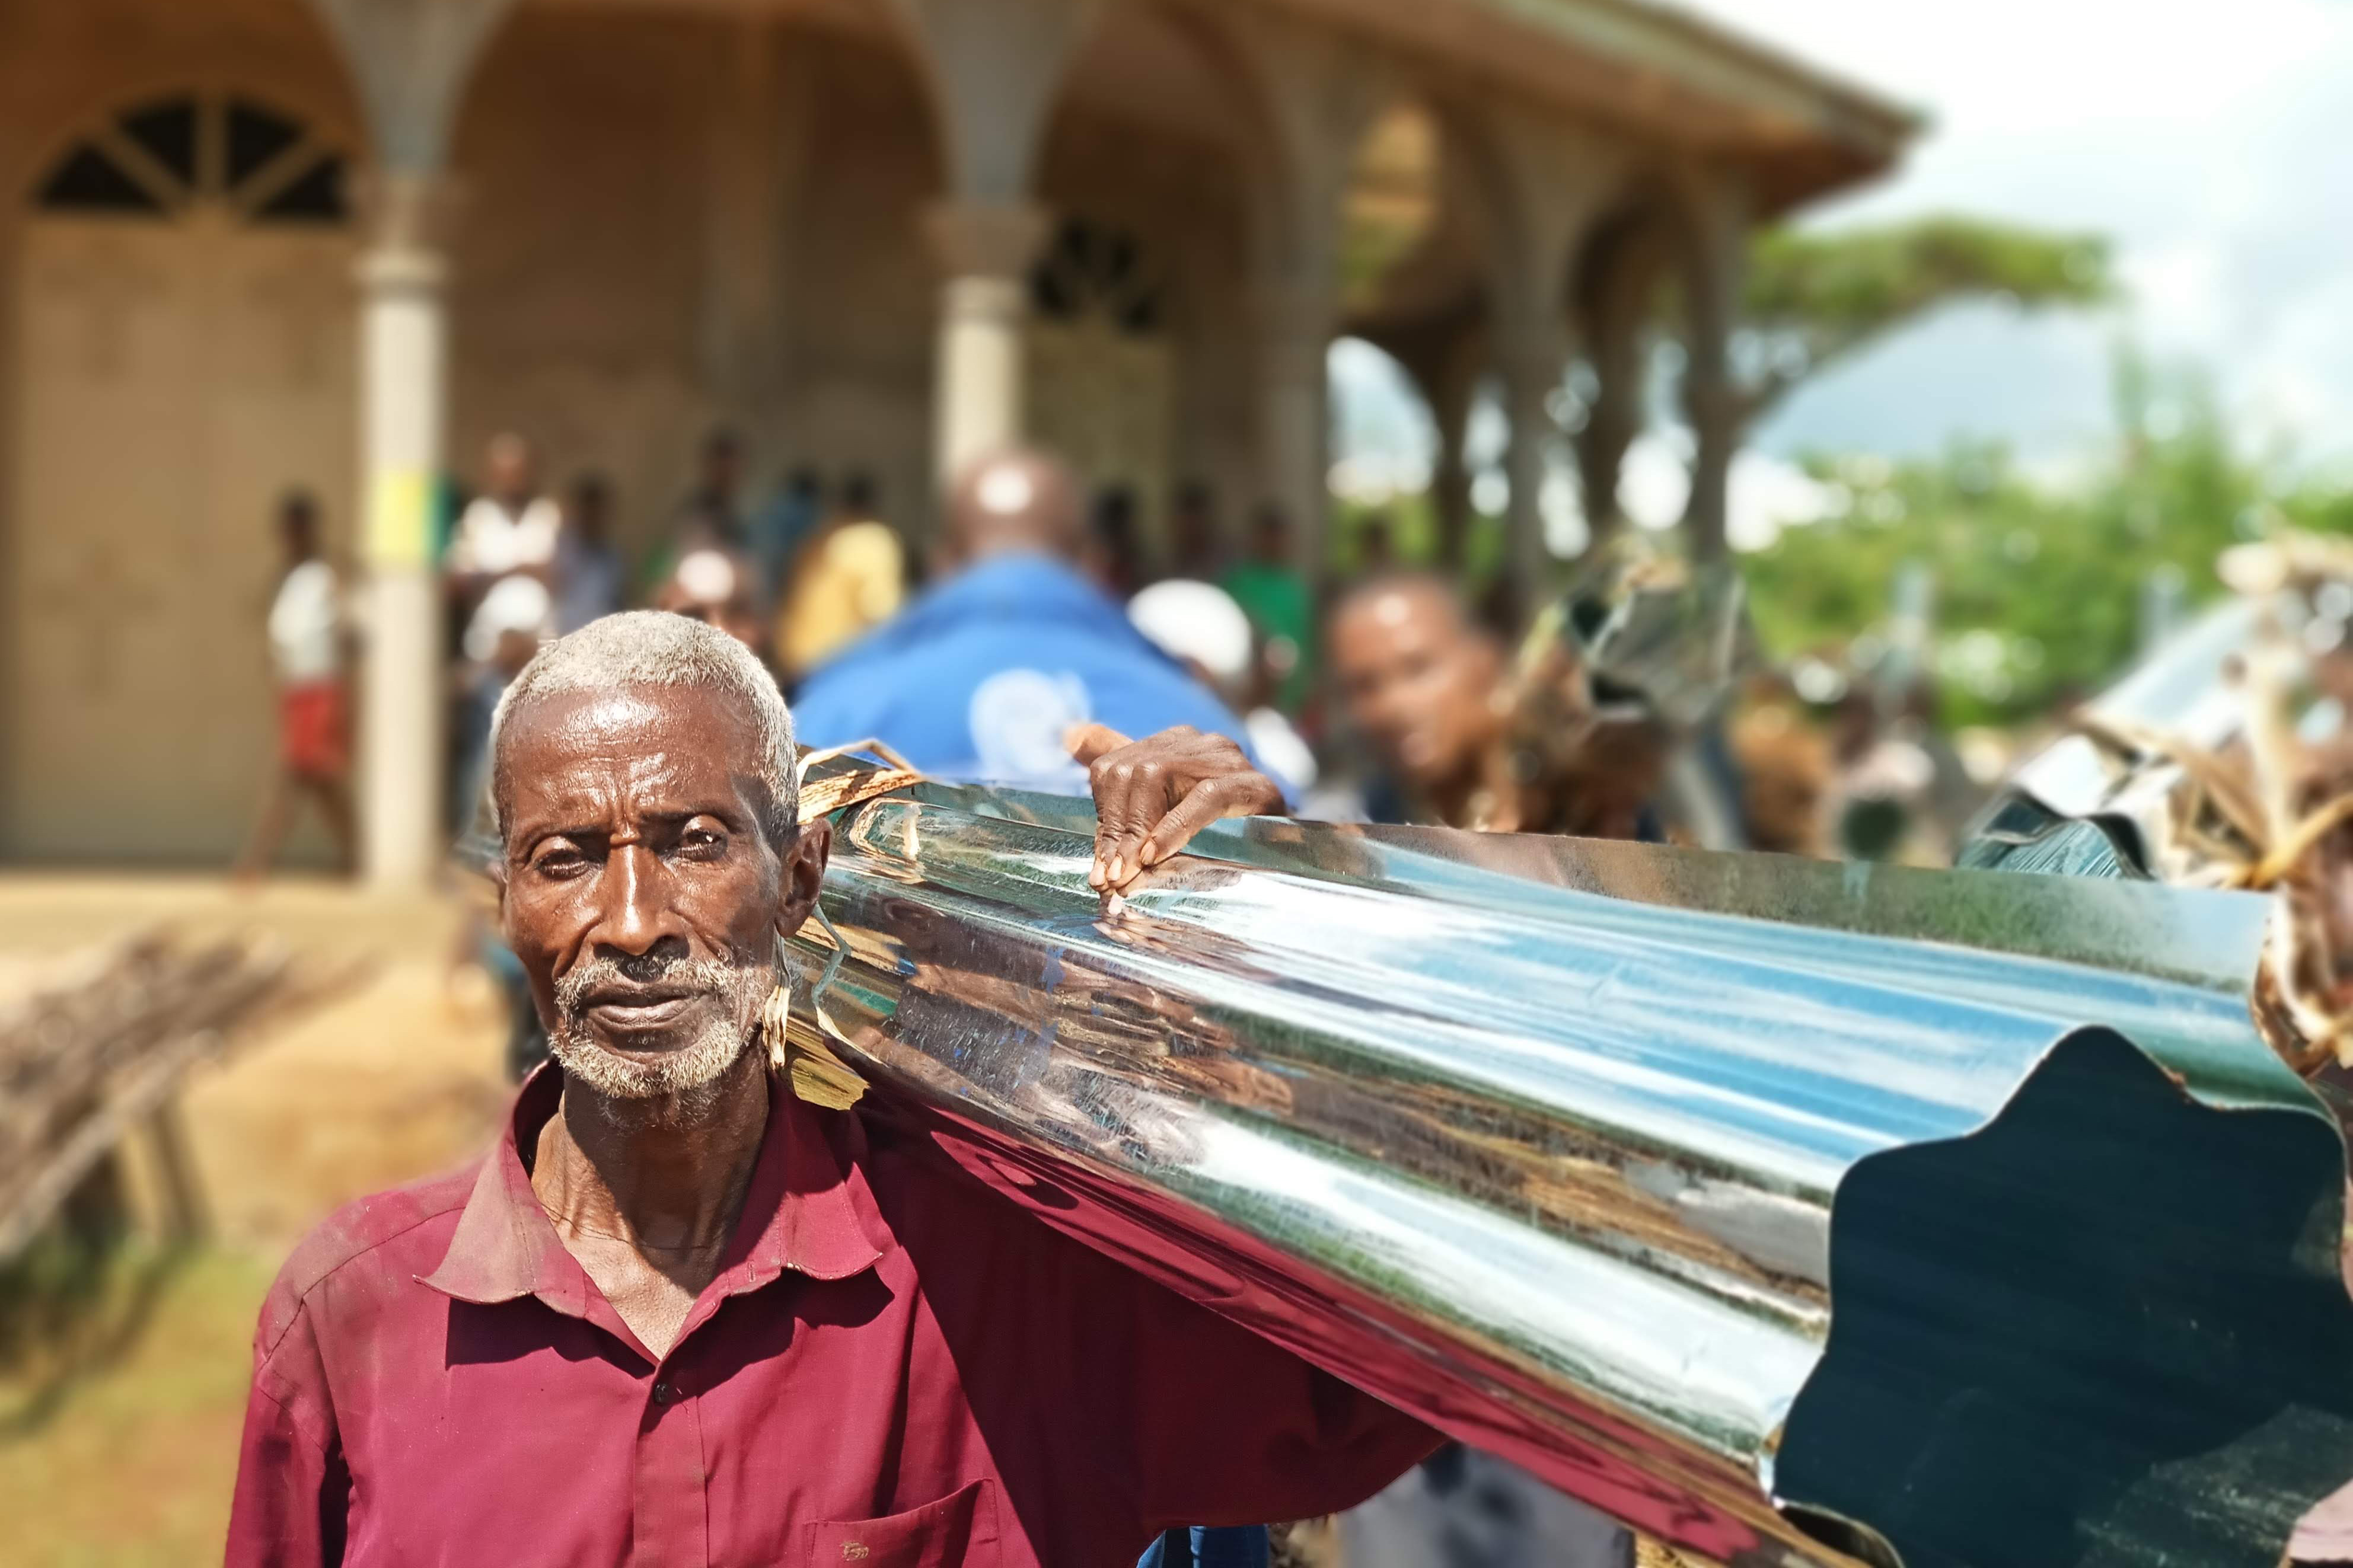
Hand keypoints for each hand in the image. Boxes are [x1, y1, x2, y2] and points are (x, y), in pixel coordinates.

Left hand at [1065, 724, 1284, 892]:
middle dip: (1115, 831)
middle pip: (1133, 773)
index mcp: (1172, 742)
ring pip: (1160, 777)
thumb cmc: (1221, 828)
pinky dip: (1176, 827)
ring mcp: (1227, 758)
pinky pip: (1206, 797)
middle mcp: (1198, 741)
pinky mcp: (1254, 783)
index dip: (1101, 819)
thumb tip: (1070, 735)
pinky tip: (1157, 854)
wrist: (1288, 847)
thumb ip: (1120, 771)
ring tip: (1128, 873)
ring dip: (1138, 833)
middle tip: (1109, 879)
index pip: (1113, 768)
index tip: (1099, 870)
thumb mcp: (1164, 802)